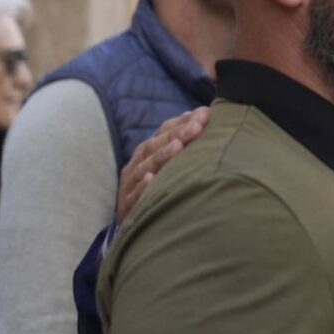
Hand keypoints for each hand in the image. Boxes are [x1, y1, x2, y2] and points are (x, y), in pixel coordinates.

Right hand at [117, 107, 208, 223]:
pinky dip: (142, 187)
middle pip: (155, 145)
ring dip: (161, 156)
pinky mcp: (127, 206)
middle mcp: (137, 164)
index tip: (205, 114)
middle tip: (197, 127)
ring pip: (144, 167)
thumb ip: (182, 139)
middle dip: (177, 134)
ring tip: (178, 146)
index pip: (165, 131)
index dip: (184, 122)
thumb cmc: (159, 185)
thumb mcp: (168, 162)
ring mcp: (130, 184)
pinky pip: (133, 196)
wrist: (135, 219)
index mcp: (148, 150)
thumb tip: (202, 113)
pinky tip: (151, 179)